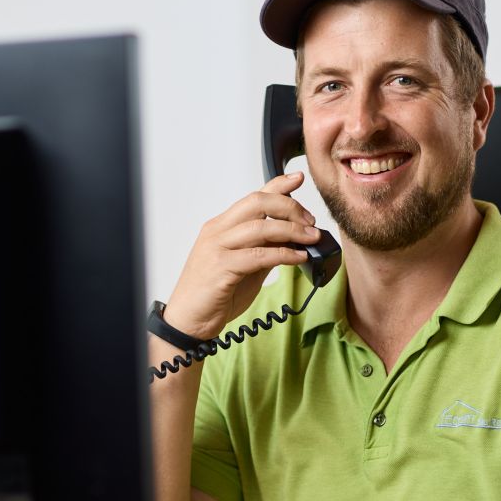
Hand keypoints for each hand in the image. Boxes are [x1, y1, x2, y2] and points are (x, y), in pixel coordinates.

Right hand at [163, 172, 319, 339]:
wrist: (189, 321)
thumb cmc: (212, 295)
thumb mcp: (244, 267)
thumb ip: (263, 251)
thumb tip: (291, 240)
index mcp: (221, 227)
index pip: (252, 196)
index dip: (277, 184)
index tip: (298, 179)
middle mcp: (217, 232)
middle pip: (257, 203)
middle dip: (289, 207)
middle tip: (310, 221)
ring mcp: (217, 248)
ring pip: (260, 226)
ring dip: (292, 230)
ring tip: (311, 238)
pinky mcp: (221, 268)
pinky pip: (259, 255)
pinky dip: (284, 254)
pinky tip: (298, 257)